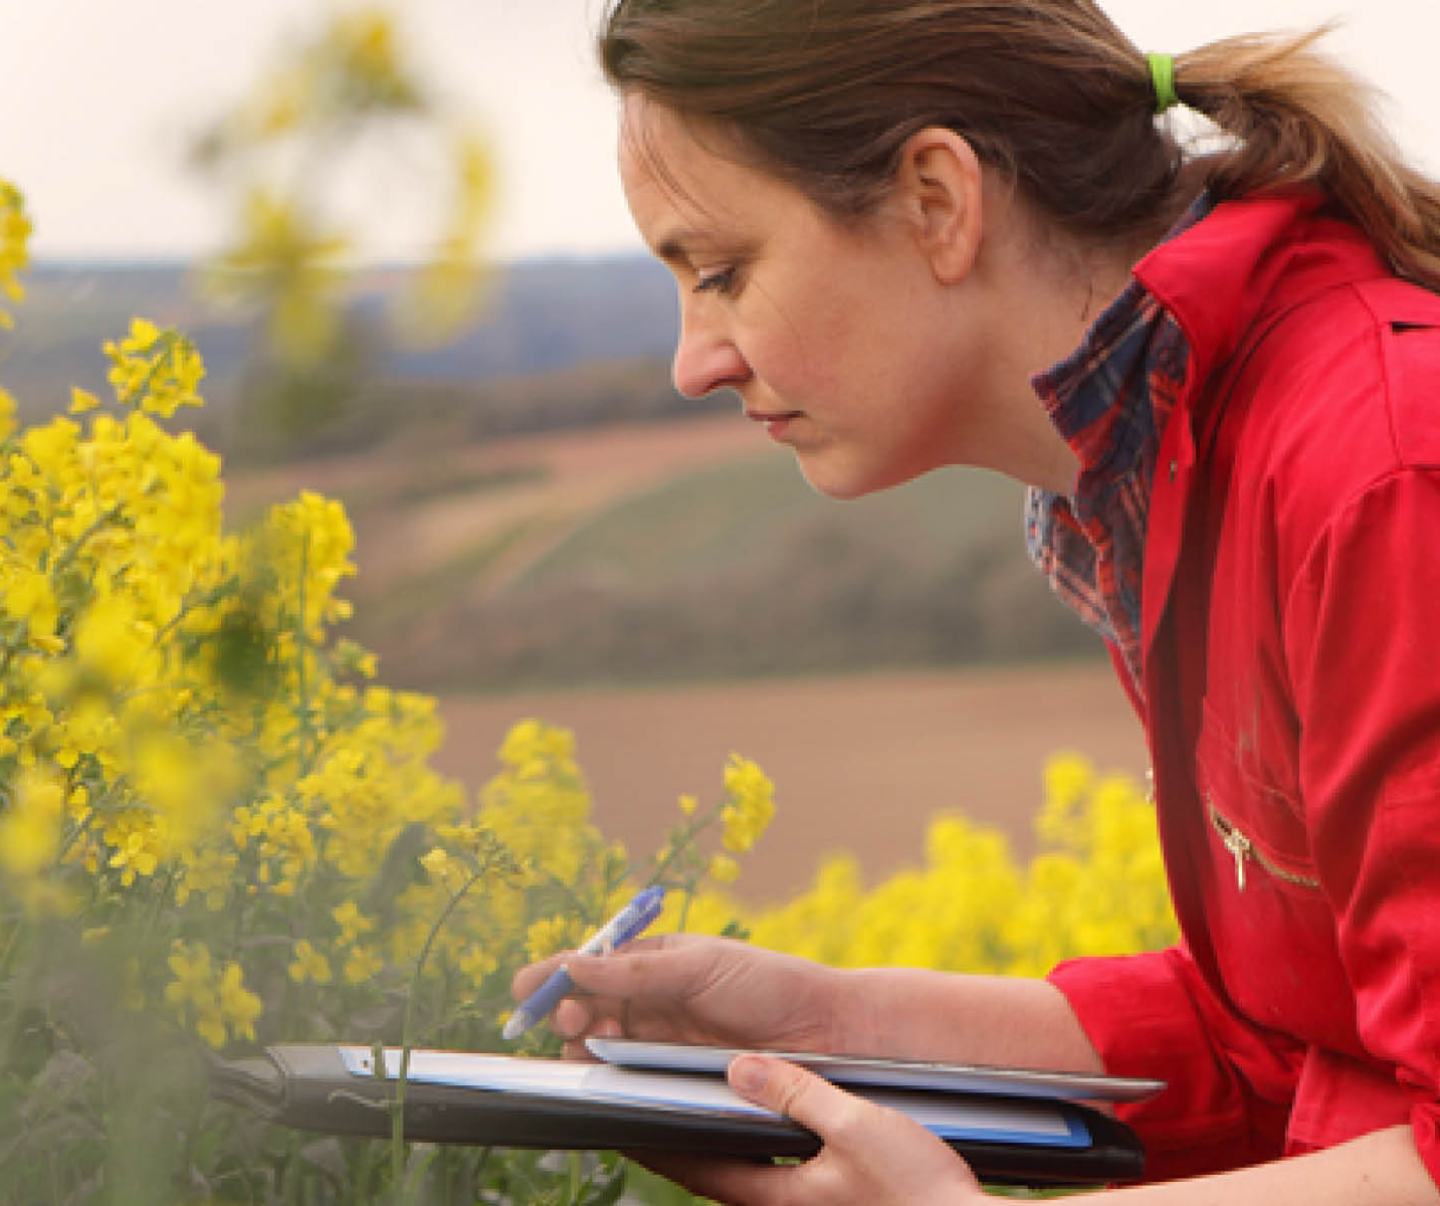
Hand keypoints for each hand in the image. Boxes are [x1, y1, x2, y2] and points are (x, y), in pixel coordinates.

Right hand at [510, 933, 843, 1058]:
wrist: (823, 1031)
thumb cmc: (767, 984)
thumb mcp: (699, 966)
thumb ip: (633, 970)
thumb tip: (572, 964)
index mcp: (650, 964)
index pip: (587, 967)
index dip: (553, 977)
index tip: (528, 989)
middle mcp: (648, 1004)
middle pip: (582, 1011)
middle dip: (565, 1014)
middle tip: (572, 1020)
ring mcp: (658, 1044)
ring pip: (598, 1050)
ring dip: (585, 1046)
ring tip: (599, 1042)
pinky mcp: (671, 1080)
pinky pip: (627, 1080)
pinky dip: (608, 1078)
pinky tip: (609, 1072)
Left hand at [642, 1054, 987, 1204]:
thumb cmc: (917, 1188)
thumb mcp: (855, 1125)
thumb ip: (794, 1094)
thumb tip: (739, 1068)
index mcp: (772, 1195)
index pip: (691, 1164)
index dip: (652, 1137)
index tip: (621, 1114)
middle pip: (710, 1172)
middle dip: (677, 1141)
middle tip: (650, 1106)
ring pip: (741, 1175)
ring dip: (716, 1145)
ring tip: (699, 1109)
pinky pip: (774, 1177)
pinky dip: (754, 1151)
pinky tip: (768, 1129)